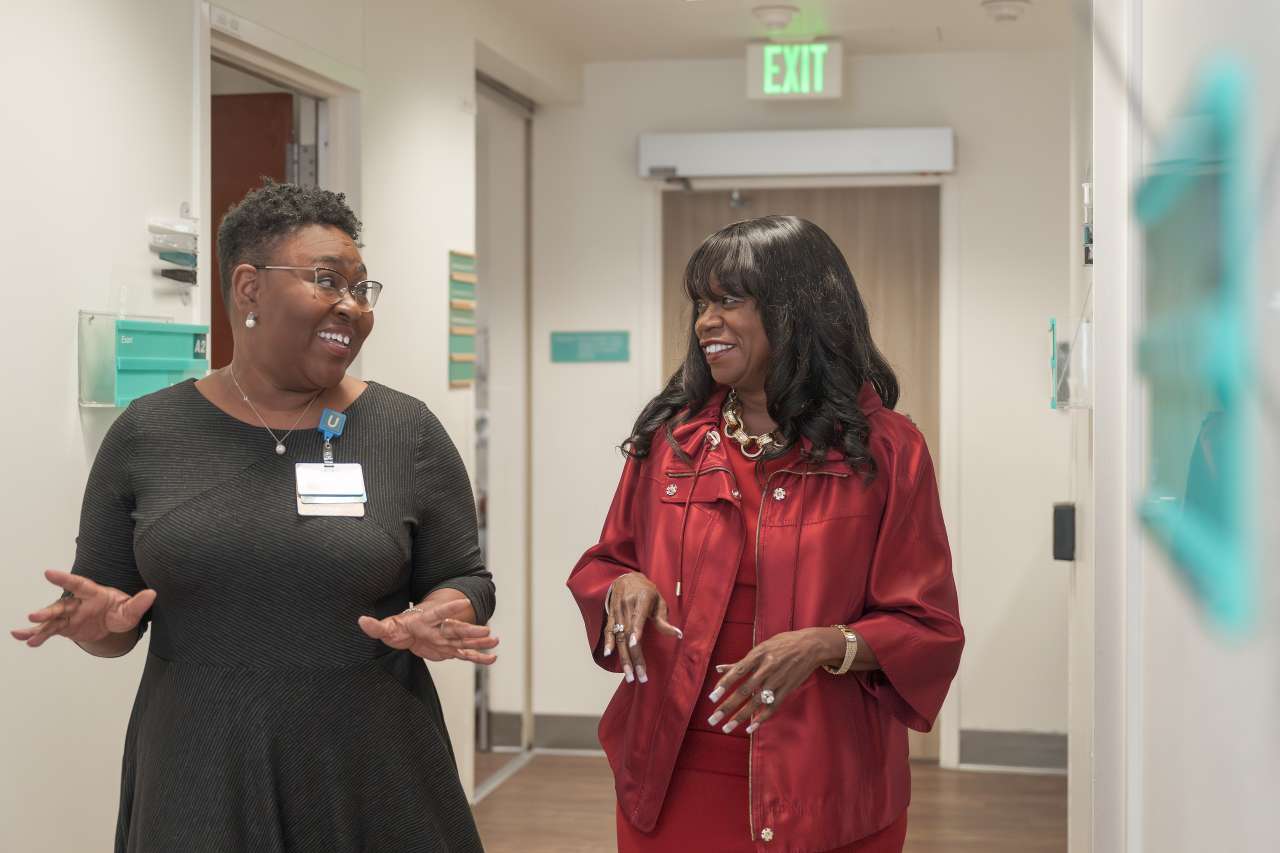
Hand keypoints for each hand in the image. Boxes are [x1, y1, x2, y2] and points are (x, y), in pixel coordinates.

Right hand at [10, 569, 155, 647]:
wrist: (112, 622)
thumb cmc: (120, 611)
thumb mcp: (131, 610)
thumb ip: (139, 603)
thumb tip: (152, 594)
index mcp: (93, 593)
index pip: (78, 584)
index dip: (64, 578)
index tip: (48, 572)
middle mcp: (77, 603)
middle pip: (60, 605)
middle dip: (47, 611)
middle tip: (33, 615)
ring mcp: (69, 615)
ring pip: (51, 620)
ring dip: (38, 626)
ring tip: (21, 633)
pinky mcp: (64, 627)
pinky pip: (49, 631)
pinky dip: (37, 636)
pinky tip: (25, 640)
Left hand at [358, 597, 498, 664]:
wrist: (409, 634)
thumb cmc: (398, 628)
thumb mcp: (386, 627)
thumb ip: (375, 626)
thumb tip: (361, 620)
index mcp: (426, 620)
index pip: (438, 613)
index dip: (449, 608)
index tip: (463, 601)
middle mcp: (441, 629)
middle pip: (457, 629)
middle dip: (471, 630)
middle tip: (486, 629)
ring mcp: (447, 640)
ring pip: (466, 641)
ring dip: (480, 642)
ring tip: (495, 640)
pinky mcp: (450, 651)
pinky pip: (466, 655)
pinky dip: (479, 657)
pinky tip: (493, 658)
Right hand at [602, 572, 681, 684]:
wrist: (626, 578)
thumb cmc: (647, 592)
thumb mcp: (659, 601)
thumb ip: (664, 620)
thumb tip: (678, 635)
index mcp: (641, 600)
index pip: (637, 617)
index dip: (635, 631)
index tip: (634, 644)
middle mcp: (626, 606)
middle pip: (628, 634)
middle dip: (633, 657)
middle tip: (639, 676)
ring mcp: (616, 611)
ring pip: (619, 636)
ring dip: (623, 657)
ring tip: (629, 675)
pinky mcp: (610, 616)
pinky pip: (609, 630)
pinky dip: (609, 642)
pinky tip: (609, 654)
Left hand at [706, 628, 833, 733]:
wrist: (810, 646)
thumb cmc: (782, 644)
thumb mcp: (760, 648)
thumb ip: (740, 662)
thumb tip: (718, 669)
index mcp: (758, 655)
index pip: (738, 672)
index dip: (724, 685)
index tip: (712, 697)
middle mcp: (766, 669)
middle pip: (744, 691)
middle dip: (727, 707)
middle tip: (713, 719)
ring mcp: (777, 681)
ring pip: (756, 702)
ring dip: (740, 717)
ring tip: (727, 728)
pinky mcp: (787, 689)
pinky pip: (772, 707)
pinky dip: (761, 718)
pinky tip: (749, 728)